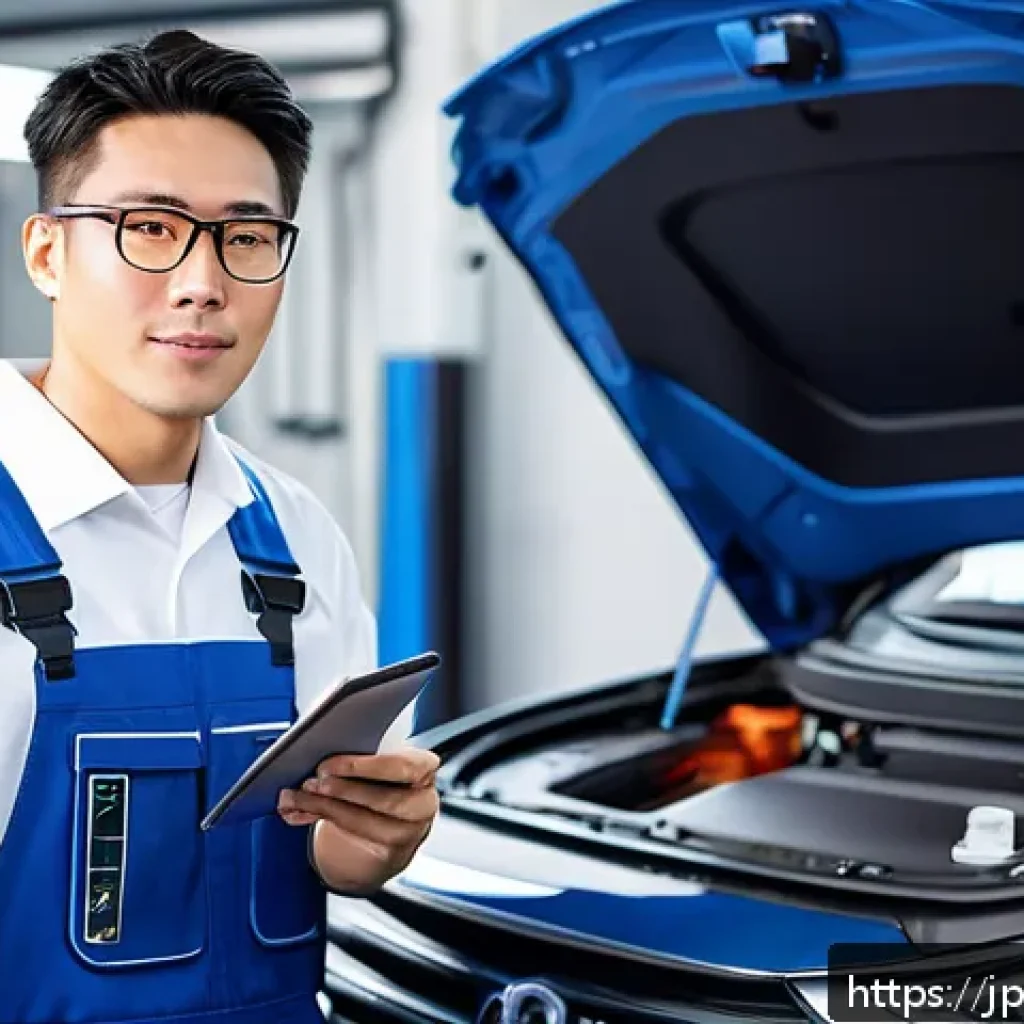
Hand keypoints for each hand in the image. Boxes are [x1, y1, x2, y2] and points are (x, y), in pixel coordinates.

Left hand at [277, 746, 440, 894]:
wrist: (394, 818)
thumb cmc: (385, 779)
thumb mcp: (382, 761)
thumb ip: (362, 754)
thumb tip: (320, 744)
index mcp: (425, 770)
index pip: (405, 766)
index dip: (366, 767)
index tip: (329, 765)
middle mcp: (422, 804)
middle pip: (385, 799)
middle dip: (344, 791)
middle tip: (314, 782)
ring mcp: (407, 832)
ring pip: (364, 823)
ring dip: (324, 808)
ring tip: (297, 797)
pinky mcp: (386, 853)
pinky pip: (349, 838)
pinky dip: (317, 821)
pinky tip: (297, 812)